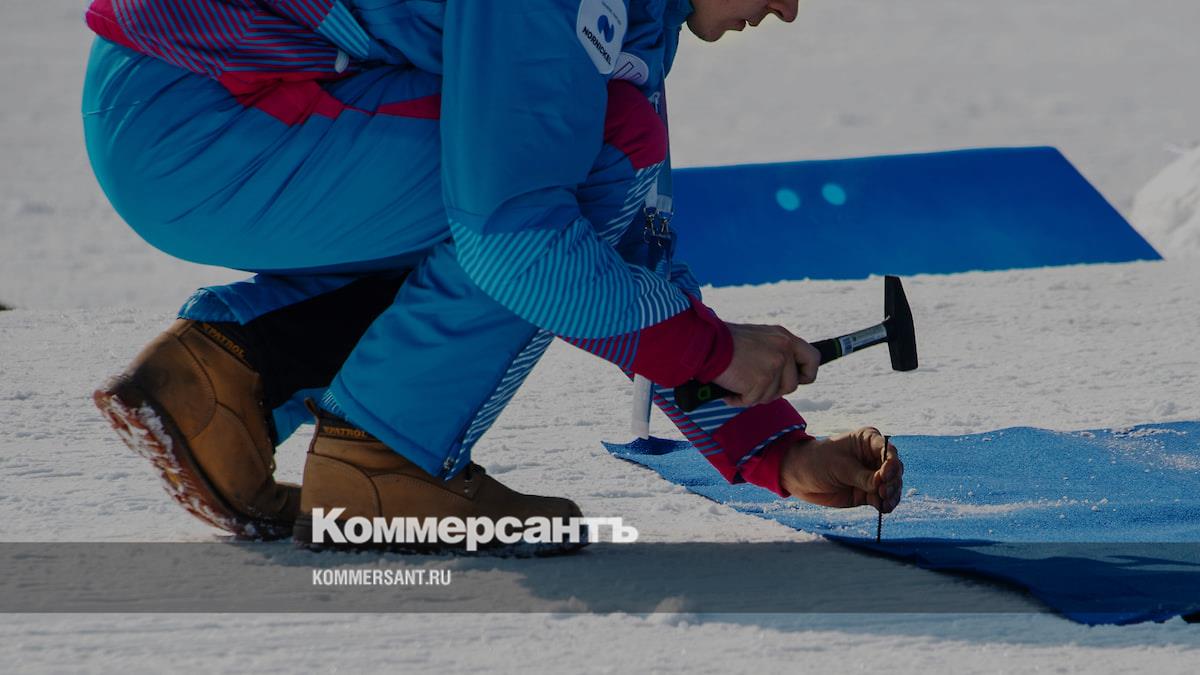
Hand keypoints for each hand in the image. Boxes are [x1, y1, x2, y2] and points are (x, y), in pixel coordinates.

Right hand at [711, 323, 819, 407]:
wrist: (706, 343)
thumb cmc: (725, 342)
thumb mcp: (759, 338)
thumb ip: (775, 352)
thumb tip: (783, 374)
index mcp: (784, 337)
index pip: (813, 358)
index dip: (807, 374)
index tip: (799, 380)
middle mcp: (783, 350)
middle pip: (792, 385)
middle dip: (773, 390)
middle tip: (755, 385)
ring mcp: (774, 366)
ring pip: (772, 396)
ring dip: (753, 395)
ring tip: (737, 382)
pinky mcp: (761, 381)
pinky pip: (752, 401)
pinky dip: (738, 399)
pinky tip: (729, 389)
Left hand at [780, 427, 903, 512]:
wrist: (800, 476)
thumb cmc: (818, 461)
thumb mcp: (840, 467)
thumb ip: (862, 477)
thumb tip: (883, 485)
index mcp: (869, 441)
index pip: (889, 451)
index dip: (891, 464)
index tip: (885, 476)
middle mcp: (875, 457)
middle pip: (895, 470)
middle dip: (892, 482)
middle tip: (883, 492)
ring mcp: (873, 476)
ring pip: (892, 486)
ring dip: (892, 495)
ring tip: (884, 502)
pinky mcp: (869, 493)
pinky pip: (883, 499)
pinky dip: (885, 504)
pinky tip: (884, 507)